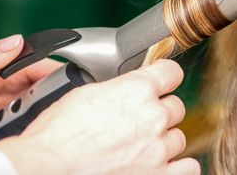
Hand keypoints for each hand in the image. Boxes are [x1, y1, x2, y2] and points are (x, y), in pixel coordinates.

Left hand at [0, 35, 61, 154]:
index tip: (67, 75)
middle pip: (36, 83)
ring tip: (50, 115)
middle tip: (63, 100)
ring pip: (30, 103)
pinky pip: (17, 122)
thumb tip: (15, 42)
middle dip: (51, 89)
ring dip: (40, 108)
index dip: (49, 66)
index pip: (29, 61)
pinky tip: (34, 127)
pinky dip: (28, 124)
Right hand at [0, 59, 200, 174]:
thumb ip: (117, 89)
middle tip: (141, 120)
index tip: (162, 81)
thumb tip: (125, 89)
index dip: (165, 76)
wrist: (48, 168)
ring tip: (144, 145)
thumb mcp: (85, 93)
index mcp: (136, 90)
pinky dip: (177, 166)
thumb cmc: (58, 135)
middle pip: (176, 107)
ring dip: (164, 140)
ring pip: (178, 137)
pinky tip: (161, 164)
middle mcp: (153, 117)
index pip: (171, 72)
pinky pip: (188, 168)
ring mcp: (157, 150)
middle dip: (160, 112)